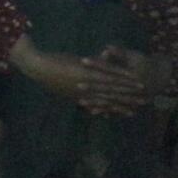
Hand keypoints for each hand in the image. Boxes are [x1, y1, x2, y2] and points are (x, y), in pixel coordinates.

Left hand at [9, 36, 148, 116]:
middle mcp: (85, 93)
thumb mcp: (59, 86)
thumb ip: (72, 92)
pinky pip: (106, 74)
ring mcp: (86, 82)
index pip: (102, 104)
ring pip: (112, 87)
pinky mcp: (85, 72)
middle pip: (110, 97)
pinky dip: (120, 75)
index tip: (130, 112)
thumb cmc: (44, 73)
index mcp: (79, 97)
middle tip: (144, 103)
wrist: (34, 65)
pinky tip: (131, 76)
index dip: (116, 108)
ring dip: (129, 88)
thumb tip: (78, 95)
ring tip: (143, 89)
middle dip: (128, 101)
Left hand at [81, 45, 172, 109]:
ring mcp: (131, 98)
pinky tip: (91, 112)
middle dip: (93, 87)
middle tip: (77, 85)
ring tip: (80, 102)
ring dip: (96, 102)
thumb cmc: (144, 63)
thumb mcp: (134, 56)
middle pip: (109, 87)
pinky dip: (105, 110)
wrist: (160, 77)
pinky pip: (116, 109)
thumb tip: (107, 48)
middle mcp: (131, 88)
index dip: (97, 63)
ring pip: (112, 101)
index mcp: (131, 74)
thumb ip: (120, 53)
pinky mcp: (130, 104)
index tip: (82, 60)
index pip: (111, 68)